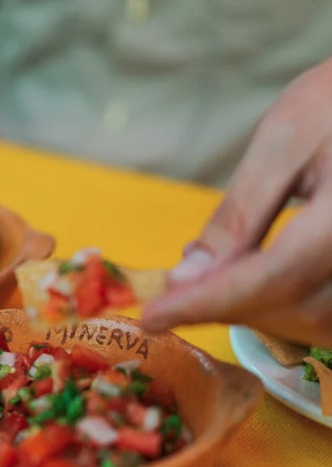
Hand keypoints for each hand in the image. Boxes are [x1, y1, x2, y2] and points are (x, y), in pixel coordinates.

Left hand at [142, 56, 331, 346]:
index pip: (272, 280)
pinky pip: (329, 312)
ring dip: (258, 312)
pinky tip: (255, 282)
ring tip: (215, 280)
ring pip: (316, 322)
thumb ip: (238, 217)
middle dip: (227, 306)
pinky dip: (289, 307)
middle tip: (177, 291)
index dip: (206, 304)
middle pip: (294, 308)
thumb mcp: (284, 143)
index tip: (152, 319)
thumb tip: (186, 278)